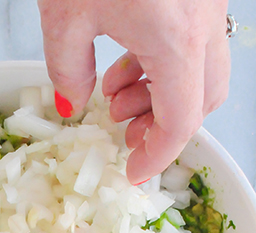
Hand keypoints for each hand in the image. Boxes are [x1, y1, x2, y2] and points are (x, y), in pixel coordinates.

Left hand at [38, 0, 229, 182]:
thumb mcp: (66, 15)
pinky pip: (196, 40)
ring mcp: (210, 3)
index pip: (180, 122)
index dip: (156, 157)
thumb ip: (69, 70)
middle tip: (124, 133)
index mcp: (177, 40)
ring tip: (116, 93)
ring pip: (204, 71)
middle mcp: (205, 23)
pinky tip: (128, 57)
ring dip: (164, 94)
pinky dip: (168, 62)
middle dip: (164, 127)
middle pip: (203, 100)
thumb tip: (74, 102)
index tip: (133, 173)